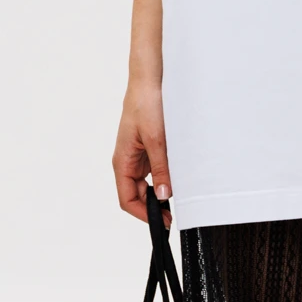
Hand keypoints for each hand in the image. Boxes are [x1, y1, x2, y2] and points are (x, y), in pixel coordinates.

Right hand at [113, 81, 171, 222]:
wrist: (150, 81)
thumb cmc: (146, 104)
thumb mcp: (156, 139)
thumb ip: (161, 168)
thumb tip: (164, 195)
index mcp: (123, 161)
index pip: (128, 199)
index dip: (144, 214)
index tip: (162, 221)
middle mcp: (128, 162)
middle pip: (137, 195)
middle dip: (154, 206)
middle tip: (174, 214)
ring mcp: (138, 156)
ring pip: (147, 184)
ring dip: (161, 191)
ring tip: (179, 195)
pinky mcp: (148, 149)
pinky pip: (155, 170)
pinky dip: (165, 177)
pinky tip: (177, 177)